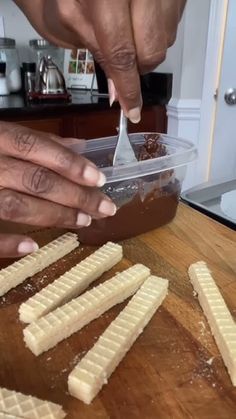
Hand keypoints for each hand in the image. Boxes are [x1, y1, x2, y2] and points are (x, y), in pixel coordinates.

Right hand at [0, 122, 115, 257]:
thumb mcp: (0, 135)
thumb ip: (37, 141)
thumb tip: (80, 145)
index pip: (36, 147)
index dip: (69, 163)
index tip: (99, 179)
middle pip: (35, 180)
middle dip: (75, 195)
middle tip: (105, 208)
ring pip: (17, 206)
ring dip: (54, 216)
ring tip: (84, 222)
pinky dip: (6, 244)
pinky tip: (33, 248)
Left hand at [14, 0, 185, 121]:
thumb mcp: (66, 18)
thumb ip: (95, 54)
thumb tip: (119, 92)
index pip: (122, 53)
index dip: (128, 87)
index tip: (132, 110)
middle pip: (152, 51)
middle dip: (137, 66)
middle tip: (121, 58)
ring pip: (166, 39)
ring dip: (147, 46)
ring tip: (126, 28)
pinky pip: (173, 22)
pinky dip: (157, 29)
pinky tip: (138, 17)